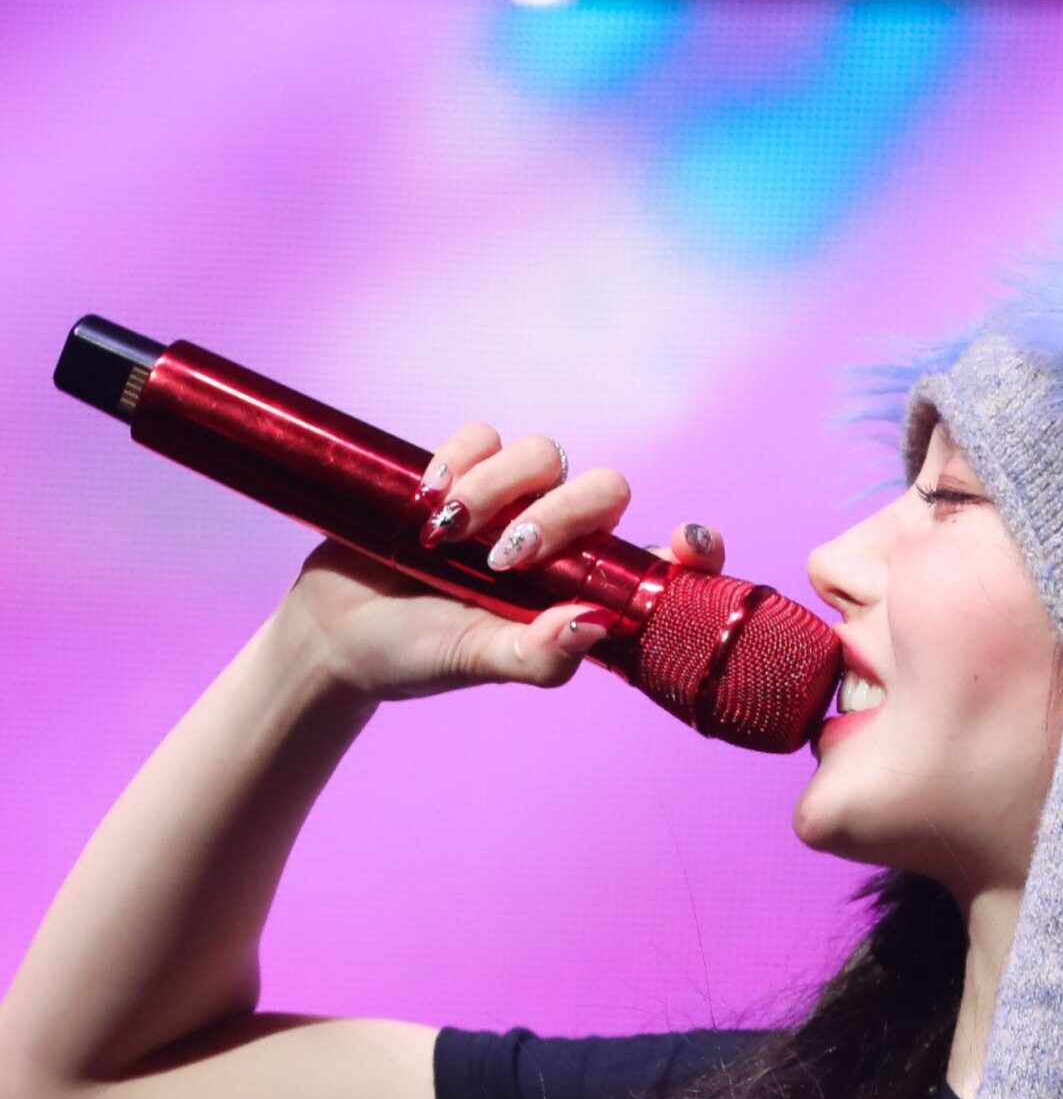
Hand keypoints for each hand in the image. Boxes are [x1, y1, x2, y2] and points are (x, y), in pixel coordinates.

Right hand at [278, 423, 726, 702]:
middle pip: (605, 488)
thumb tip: (595, 623)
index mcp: (580, 590)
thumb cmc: (417, 657)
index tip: (687, 541)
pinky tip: (427, 499)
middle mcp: (557, 542)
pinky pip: (484, 435)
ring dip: (499, 487)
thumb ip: (539, 656)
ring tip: (447, 532)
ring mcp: (511, 501)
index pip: (657, 559)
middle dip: (562, 514)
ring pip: (545, 454)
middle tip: (505, 557)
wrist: (336, 633)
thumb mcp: (479, 663)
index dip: (690, 547)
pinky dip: (460, 458)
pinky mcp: (462, 470)